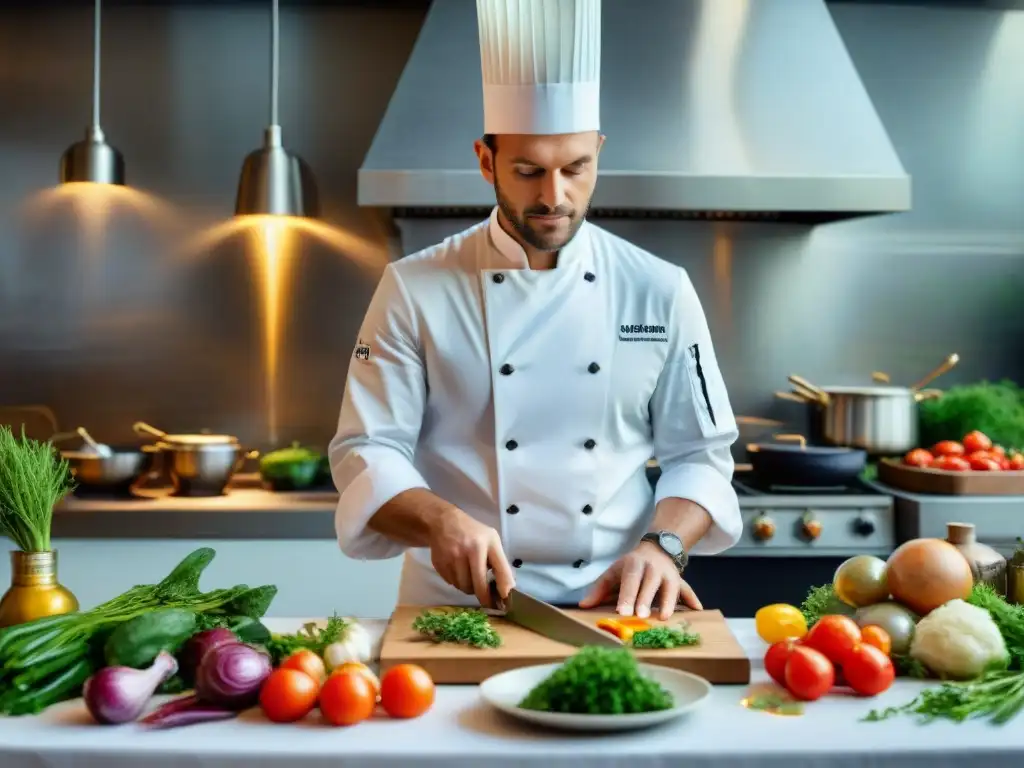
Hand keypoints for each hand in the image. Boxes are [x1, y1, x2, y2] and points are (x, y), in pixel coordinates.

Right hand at [426, 505, 515, 607]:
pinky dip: (457, 583)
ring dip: (469, 588)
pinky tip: (459, 572)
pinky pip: (452, 583)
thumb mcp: (491, 540)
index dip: (503, 588)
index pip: (500, 570)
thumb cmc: (473, 533)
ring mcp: (453, 557)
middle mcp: (470, 549)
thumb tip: (506, 590)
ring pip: (464, 586)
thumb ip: (499, 562)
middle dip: (484, 596)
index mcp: (487, 543)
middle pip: (478, 584)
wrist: (444, 522)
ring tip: (470, 578)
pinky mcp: (440, 563)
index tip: (504, 600)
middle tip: (486, 601)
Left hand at [578, 541, 701, 618]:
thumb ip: (599, 590)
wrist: (656, 549)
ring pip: (670, 587)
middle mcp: (653, 568)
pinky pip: (687, 590)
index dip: (626, 596)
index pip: (630, 580)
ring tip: (664, 618)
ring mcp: (668, 574)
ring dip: (668, 602)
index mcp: (634, 564)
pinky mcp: (680, 581)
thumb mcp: (613, 573)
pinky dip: (693, 599)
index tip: (622, 612)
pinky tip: (698, 610)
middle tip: (641, 617)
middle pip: (650, 584)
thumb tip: (583, 605)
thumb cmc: (630, 567)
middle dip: (645, 600)